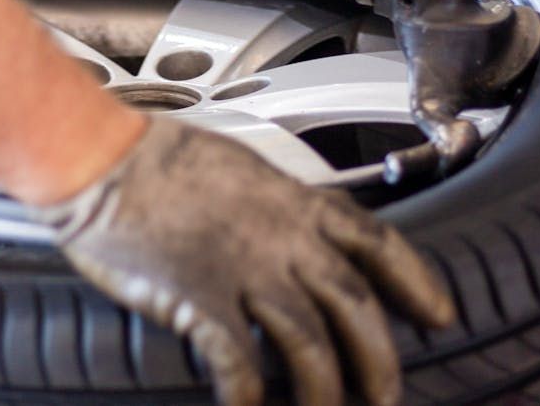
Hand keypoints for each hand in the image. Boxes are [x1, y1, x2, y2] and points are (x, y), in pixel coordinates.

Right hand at [35, 118, 453, 405]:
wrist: (101, 159)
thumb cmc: (159, 159)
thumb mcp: (240, 169)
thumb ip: (277, 206)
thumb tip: (297, 229)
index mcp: (294, 202)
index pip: (377, 241)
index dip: (416, 282)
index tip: (438, 314)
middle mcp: (280, 238)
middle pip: (354, 306)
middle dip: (379, 358)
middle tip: (386, 395)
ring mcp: (243, 270)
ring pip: (309, 343)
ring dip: (323, 392)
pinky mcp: (200, 300)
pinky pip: (240, 363)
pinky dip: (249, 398)